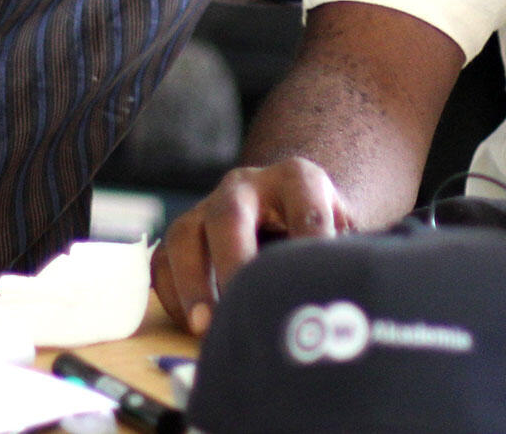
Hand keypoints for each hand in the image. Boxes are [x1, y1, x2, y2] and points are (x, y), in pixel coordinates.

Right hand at [152, 158, 353, 334]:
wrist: (289, 204)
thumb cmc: (319, 228)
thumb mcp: (342, 230)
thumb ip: (337, 257)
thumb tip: (332, 299)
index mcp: (296, 179)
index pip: (306, 208)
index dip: (310, 244)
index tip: (312, 285)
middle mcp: (246, 185)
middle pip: (229, 216)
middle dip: (233, 264)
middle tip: (241, 305)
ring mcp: (208, 205)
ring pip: (184, 236)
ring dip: (193, 284)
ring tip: (206, 326)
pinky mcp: (184, 232)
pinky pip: (164, 261)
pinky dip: (174, 296)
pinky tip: (194, 326)